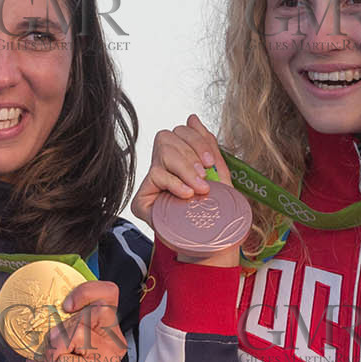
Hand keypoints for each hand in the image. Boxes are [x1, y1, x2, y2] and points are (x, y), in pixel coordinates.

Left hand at [23, 280, 123, 361]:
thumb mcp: (51, 339)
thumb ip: (58, 319)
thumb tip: (51, 302)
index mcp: (104, 328)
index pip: (109, 293)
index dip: (86, 292)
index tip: (67, 306)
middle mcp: (113, 342)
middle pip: (91, 312)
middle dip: (63, 329)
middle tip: (55, 350)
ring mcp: (109, 360)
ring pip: (77, 335)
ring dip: (55, 352)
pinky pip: (67, 360)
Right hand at [130, 114, 239, 267]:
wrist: (213, 244)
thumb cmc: (217, 211)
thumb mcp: (218, 174)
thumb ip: (206, 145)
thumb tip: (192, 117)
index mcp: (180, 158)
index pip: (179, 132)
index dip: (196, 142)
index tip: (210, 163)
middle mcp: (162, 167)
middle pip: (168, 137)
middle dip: (191, 154)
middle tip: (205, 178)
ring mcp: (151, 183)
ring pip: (162, 152)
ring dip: (185, 169)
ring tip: (198, 189)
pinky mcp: (142, 200)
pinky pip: (156, 175)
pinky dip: (174, 182)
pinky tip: (185, 195)